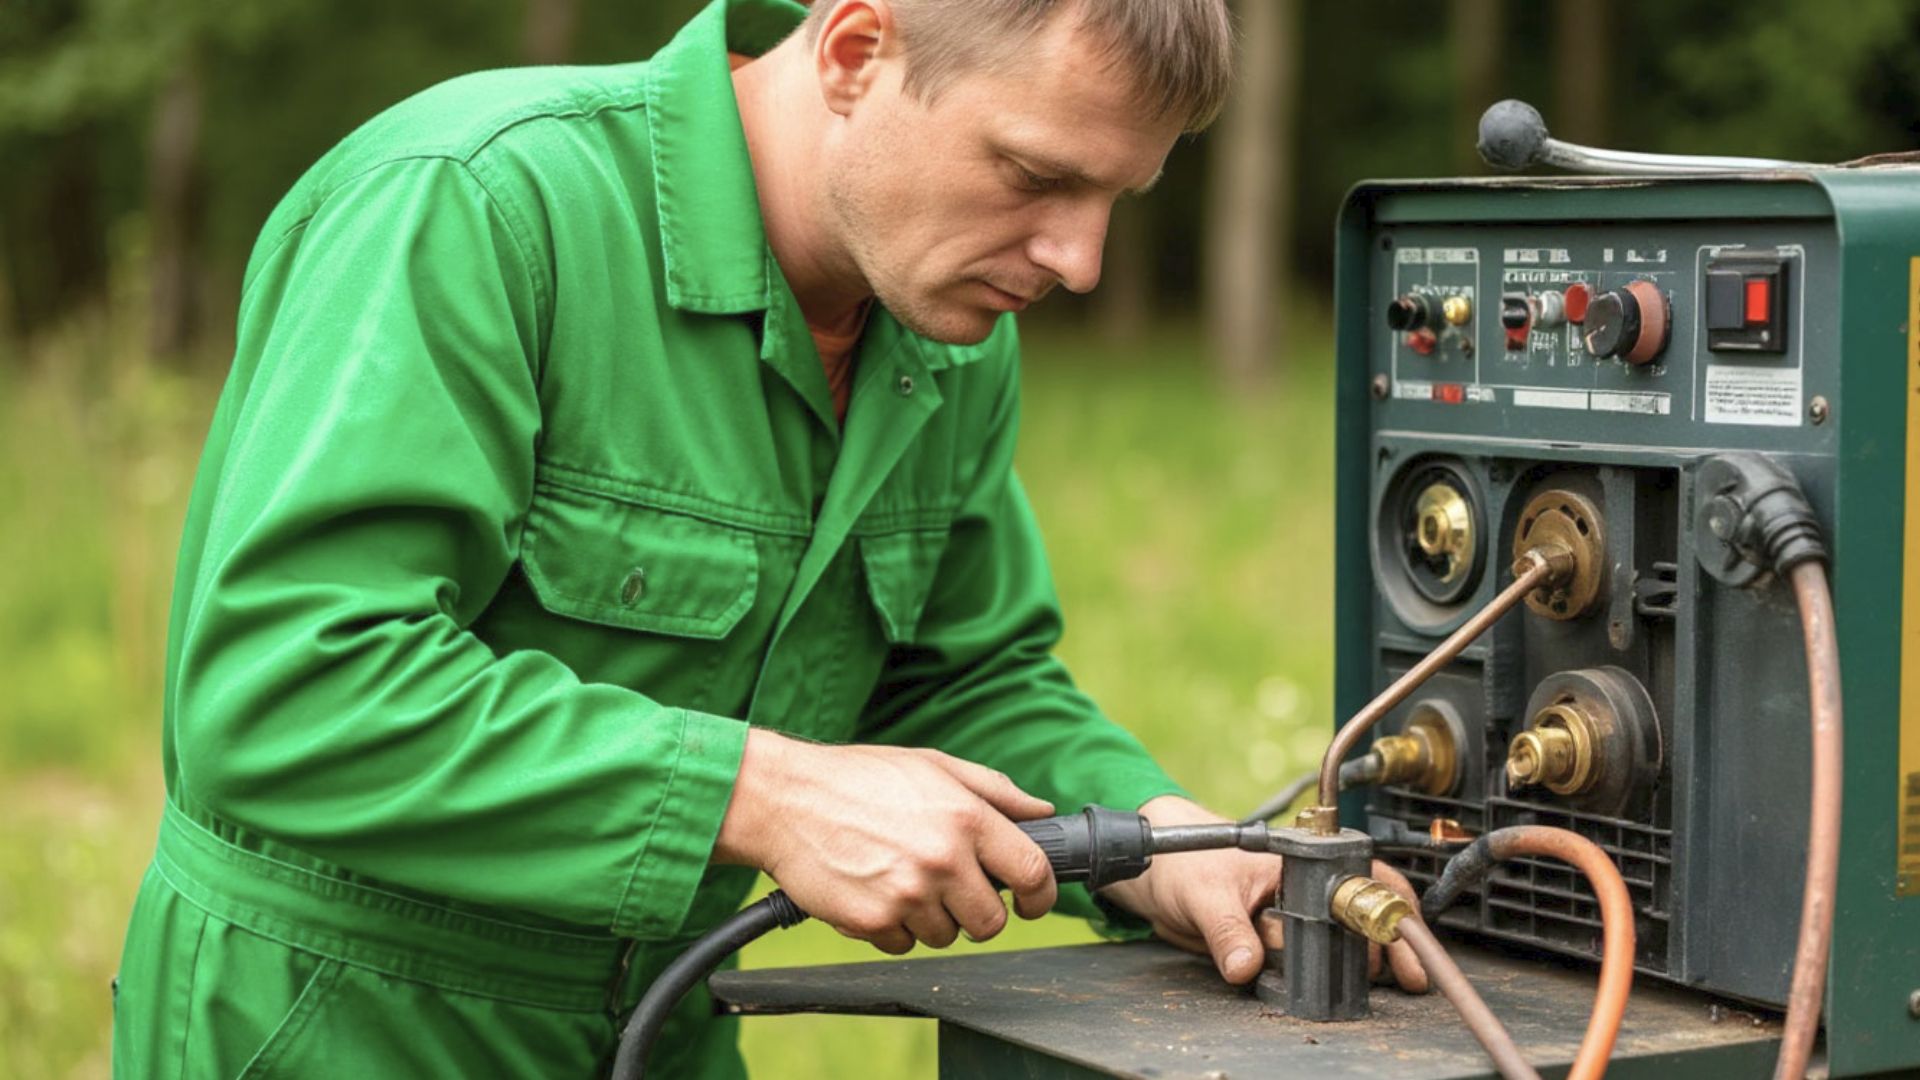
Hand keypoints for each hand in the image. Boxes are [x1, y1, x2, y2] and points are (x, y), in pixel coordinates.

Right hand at [712, 729, 1058, 953]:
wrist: (784, 800)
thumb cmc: (857, 778)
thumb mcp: (932, 765)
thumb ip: (995, 790)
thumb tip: (1041, 811)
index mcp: (965, 817)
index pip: (1032, 872)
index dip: (1040, 895)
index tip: (1031, 901)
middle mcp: (942, 859)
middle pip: (990, 921)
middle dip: (977, 912)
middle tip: (952, 889)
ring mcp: (907, 895)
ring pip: (946, 936)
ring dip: (931, 917)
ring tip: (901, 878)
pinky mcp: (873, 921)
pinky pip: (903, 944)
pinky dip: (893, 927)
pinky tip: (875, 890)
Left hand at [1098, 795, 1428, 992]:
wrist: (1148, 871)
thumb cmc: (1179, 860)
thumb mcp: (1203, 892)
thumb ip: (1227, 930)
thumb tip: (1246, 964)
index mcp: (1296, 862)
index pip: (1360, 879)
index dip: (1388, 911)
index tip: (1406, 943)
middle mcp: (1300, 890)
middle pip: (1356, 921)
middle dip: (1382, 950)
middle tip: (1406, 977)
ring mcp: (1287, 920)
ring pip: (1329, 951)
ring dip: (1349, 969)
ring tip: (1373, 983)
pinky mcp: (1268, 947)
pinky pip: (1298, 970)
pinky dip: (1312, 981)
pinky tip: (1321, 990)